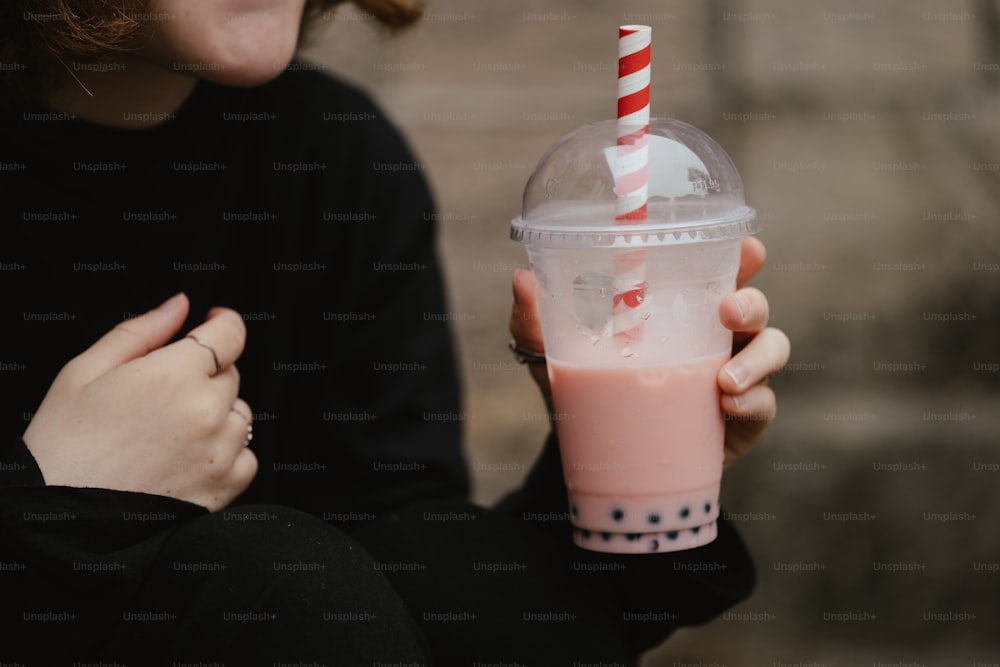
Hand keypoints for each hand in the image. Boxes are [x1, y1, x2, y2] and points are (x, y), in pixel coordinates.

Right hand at [22, 293, 257, 510]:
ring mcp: (220, 451)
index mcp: (173, 375)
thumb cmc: (62, 444)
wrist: (57, 520)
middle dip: (203, 374)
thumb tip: (181, 304)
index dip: (222, 322)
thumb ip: (142, 330)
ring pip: (239, 413)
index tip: (212, 322)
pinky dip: (226, 452)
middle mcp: (206, 411)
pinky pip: (247, 455)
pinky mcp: (225, 487)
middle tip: (160, 395)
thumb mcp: (85, 371)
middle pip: (229, 374)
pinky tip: (186, 458)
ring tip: (167, 432)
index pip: (230, 333)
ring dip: (216, 414)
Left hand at [509, 236, 789, 467]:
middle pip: (756, 307)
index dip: (743, 256)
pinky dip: (755, 404)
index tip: (747, 247)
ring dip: (758, 360)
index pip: (722, 272)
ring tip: (725, 381)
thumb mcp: (554, 356)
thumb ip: (535, 322)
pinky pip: (764, 406)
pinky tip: (729, 407)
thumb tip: (522, 281)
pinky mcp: (741, 421)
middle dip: (752, 302)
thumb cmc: (586, 390)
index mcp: (683, 310)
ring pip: (772, 351)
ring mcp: (735, 377)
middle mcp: (717, 336)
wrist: (599, 460)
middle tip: (728, 311)